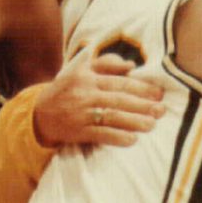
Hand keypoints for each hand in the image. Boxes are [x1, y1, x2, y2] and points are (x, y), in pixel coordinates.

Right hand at [34, 54, 163, 147]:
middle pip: (119, 100)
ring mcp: (81, 114)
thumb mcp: (82, 69)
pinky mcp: (77, 132)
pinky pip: (100, 135)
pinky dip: (117, 137)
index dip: (141, 87)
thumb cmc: (68, 88)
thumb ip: (106, 63)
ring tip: (151, 124)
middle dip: (143, 105)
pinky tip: (132, 139)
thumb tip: (130, 65)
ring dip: (134, 122)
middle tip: (161, 110)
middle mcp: (85, 95)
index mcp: (88, 78)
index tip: (159, 93)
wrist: (39, 113)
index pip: (119, 82)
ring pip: (112, 117)